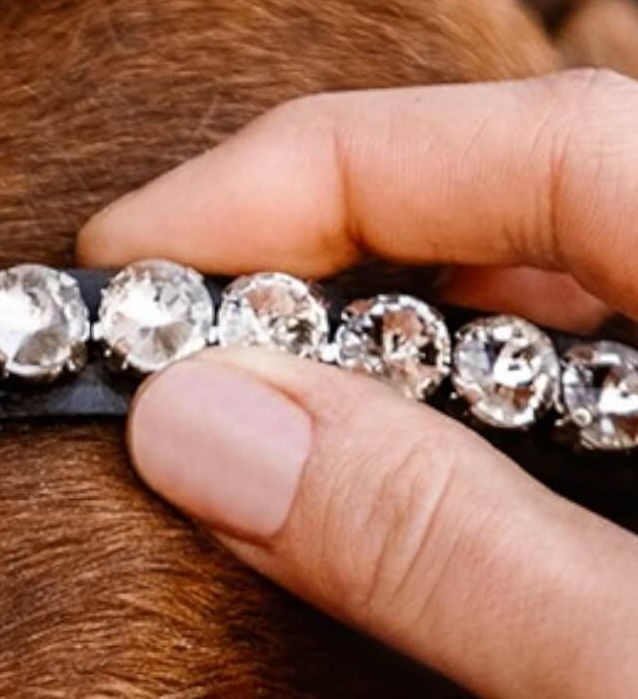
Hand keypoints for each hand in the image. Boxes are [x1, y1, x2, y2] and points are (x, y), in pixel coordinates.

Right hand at [80, 71, 637, 698]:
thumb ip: (443, 550)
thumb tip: (201, 422)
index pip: (548, 149)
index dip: (312, 175)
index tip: (136, 251)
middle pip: (526, 208)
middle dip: (318, 258)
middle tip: (163, 338)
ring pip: (538, 312)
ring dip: (368, 351)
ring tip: (237, 402)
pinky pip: (561, 423)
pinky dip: (440, 438)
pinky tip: (368, 482)